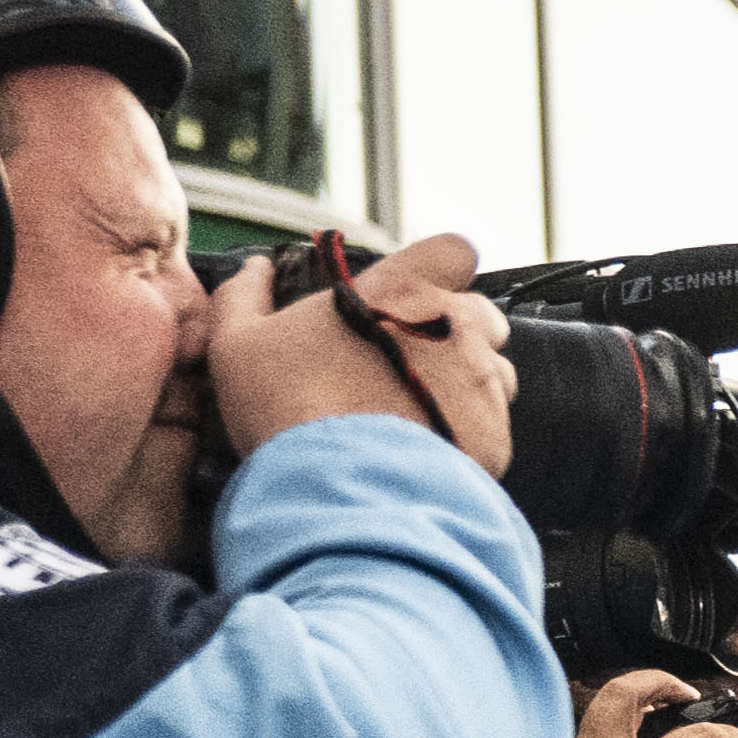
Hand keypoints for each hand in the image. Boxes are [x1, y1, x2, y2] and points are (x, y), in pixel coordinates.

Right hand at [209, 232, 515, 475]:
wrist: (336, 486)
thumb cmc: (284, 405)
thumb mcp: (240, 341)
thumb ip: (245, 295)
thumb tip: (253, 267)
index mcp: (400, 290)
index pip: (452, 251)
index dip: (442, 269)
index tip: (421, 293)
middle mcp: (455, 326)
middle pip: (481, 313)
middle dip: (458, 331)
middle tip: (413, 362)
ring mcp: (483, 380)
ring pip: (494, 369)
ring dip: (467, 382)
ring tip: (417, 409)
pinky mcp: (497, 433)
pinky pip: (494, 424)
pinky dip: (470, 432)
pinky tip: (428, 444)